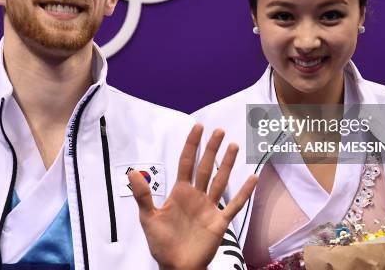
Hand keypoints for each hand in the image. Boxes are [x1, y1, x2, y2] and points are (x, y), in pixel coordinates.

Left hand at [129, 124, 257, 269]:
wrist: (176, 267)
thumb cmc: (162, 243)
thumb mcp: (149, 218)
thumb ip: (143, 195)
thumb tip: (131, 172)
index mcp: (180, 192)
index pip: (187, 162)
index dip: (192, 145)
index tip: (198, 127)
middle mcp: (196, 195)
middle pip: (205, 166)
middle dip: (212, 149)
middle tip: (219, 131)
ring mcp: (209, 207)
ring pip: (220, 180)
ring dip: (227, 164)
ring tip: (234, 145)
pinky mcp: (219, 222)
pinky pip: (234, 204)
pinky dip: (244, 192)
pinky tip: (252, 178)